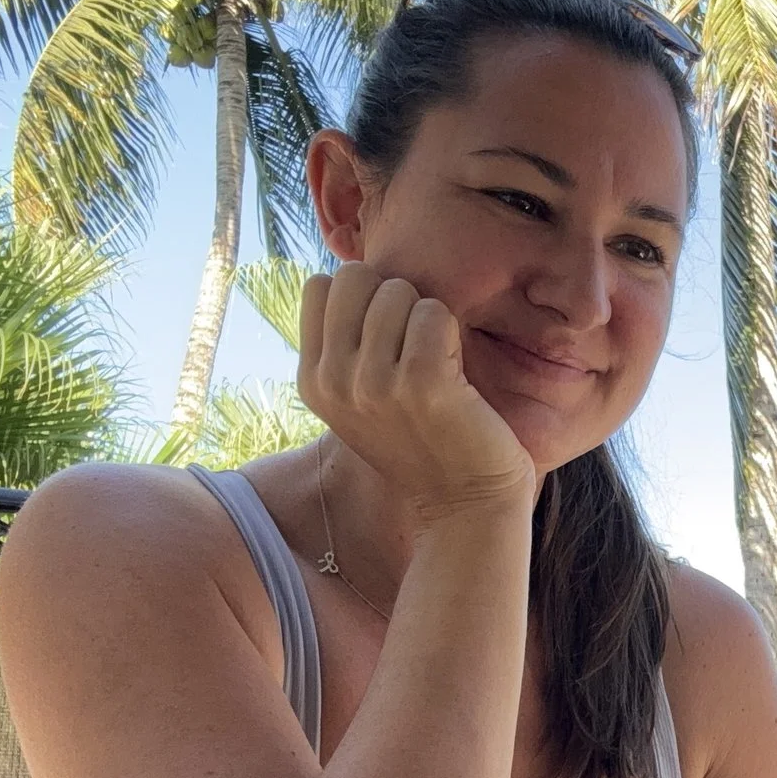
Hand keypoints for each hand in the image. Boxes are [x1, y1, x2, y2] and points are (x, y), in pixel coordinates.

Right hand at [297, 264, 537, 525]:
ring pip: (397, 290)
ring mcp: (374, 382)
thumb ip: (345, 345)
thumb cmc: (423, 442)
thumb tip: (350, 273)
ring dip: (426, 315)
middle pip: (355, 277)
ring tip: (437, 364)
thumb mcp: (361, 399)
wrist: (464, 504)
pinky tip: (456, 373)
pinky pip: (435, 313)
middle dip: (393, 295)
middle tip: (416, 344)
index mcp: (312, 381)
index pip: (320, 286)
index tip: (387, 335)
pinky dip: (451, 331)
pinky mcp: (422, 382)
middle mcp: (334, 381)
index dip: (361, 295)